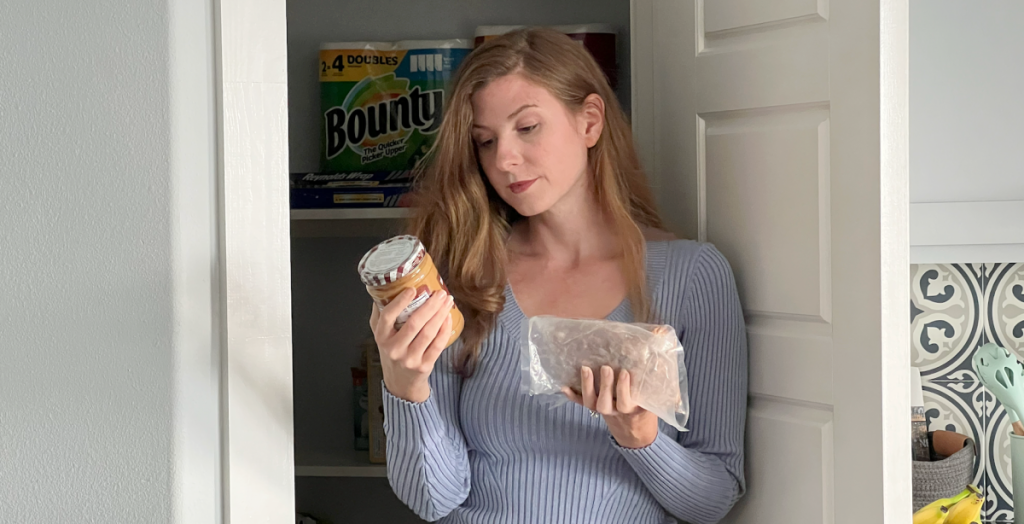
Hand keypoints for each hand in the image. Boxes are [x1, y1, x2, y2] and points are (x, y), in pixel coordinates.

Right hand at [370, 287, 453, 402]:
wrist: (400, 383)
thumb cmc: (392, 352)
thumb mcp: (381, 335)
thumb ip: (381, 314)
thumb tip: (386, 289)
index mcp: (382, 338)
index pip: (387, 317)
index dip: (400, 302)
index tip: (412, 289)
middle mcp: (394, 349)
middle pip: (414, 324)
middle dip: (430, 306)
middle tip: (440, 293)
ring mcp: (410, 359)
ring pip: (428, 333)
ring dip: (440, 314)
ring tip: (447, 301)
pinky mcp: (424, 366)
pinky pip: (437, 344)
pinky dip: (444, 329)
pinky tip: (448, 317)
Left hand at [563, 365, 659, 448]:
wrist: (635, 430)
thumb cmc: (647, 406)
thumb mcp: (655, 395)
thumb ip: (656, 374)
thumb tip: (659, 335)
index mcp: (633, 409)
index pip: (627, 401)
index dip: (624, 388)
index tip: (625, 372)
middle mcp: (616, 411)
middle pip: (606, 403)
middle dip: (605, 385)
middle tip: (606, 368)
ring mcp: (603, 410)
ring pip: (592, 403)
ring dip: (587, 386)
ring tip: (586, 368)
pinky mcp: (593, 408)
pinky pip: (581, 404)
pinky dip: (572, 396)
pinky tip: (564, 386)